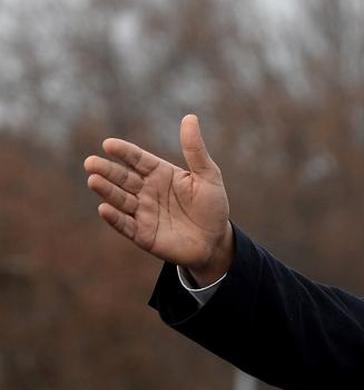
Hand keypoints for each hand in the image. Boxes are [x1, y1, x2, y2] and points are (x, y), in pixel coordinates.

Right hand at [84, 114, 232, 283]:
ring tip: (93, 180)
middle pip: (123, 177)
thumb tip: (190, 117)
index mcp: (159, 173)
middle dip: (107, 170)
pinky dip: (115, 218)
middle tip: (91, 162)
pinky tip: (104, 209)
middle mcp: (146, 191)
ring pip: (120, 199)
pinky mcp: (143, 234)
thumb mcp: (208, 177)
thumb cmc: (212, 207)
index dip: (124, 152)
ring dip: (106, 191)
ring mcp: (143, 212)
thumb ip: (195, 150)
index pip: (137, 159)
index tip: (109, 144)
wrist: (215, 242)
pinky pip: (126, 225)